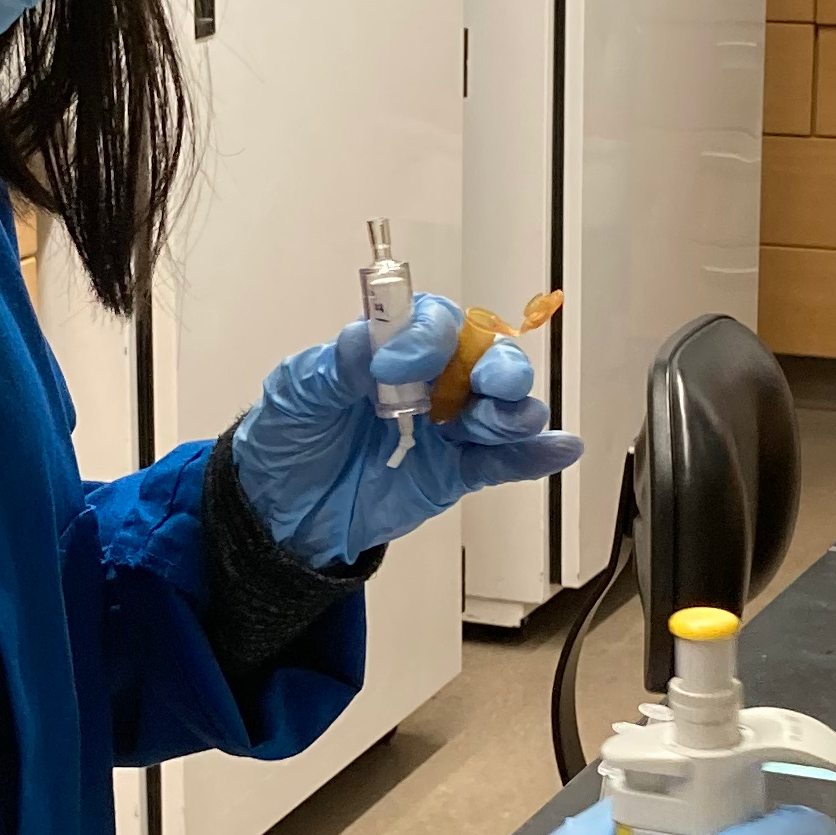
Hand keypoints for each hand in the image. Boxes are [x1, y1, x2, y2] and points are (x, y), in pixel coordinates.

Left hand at [233, 291, 579, 567]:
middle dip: (496, 364)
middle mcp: (430, 381)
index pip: (434, 323)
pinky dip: (533, 455)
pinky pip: (501, 462)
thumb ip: (341, 363)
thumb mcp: (299, 389)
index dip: (429, 336)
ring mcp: (447, 428)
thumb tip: (377, 342)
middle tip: (487, 382)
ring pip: (502, 407)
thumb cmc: (287, 435)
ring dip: (513, 410)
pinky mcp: (454, 474)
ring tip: (502, 423)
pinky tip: (558, 448)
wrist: (277, 511)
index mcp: (393, 349)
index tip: (397, 367)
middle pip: (485, 357)